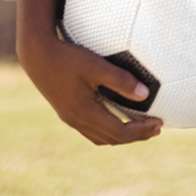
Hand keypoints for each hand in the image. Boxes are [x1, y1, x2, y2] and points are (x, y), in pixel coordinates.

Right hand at [20, 30, 163, 145]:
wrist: (37, 56)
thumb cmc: (68, 58)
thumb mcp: (96, 66)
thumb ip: (120, 80)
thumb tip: (145, 95)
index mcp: (84, 112)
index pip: (118, 132)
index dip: (140, 131)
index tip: (159, 123)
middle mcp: (77, 120)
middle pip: (111, 139)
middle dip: (135, 136)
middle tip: (157, 128)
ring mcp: (70, 118)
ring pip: (100, 137)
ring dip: (122, 135)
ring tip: (141, 127)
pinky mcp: (67, 112)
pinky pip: (91, 130)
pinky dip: (108, 130)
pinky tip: (117, 119)